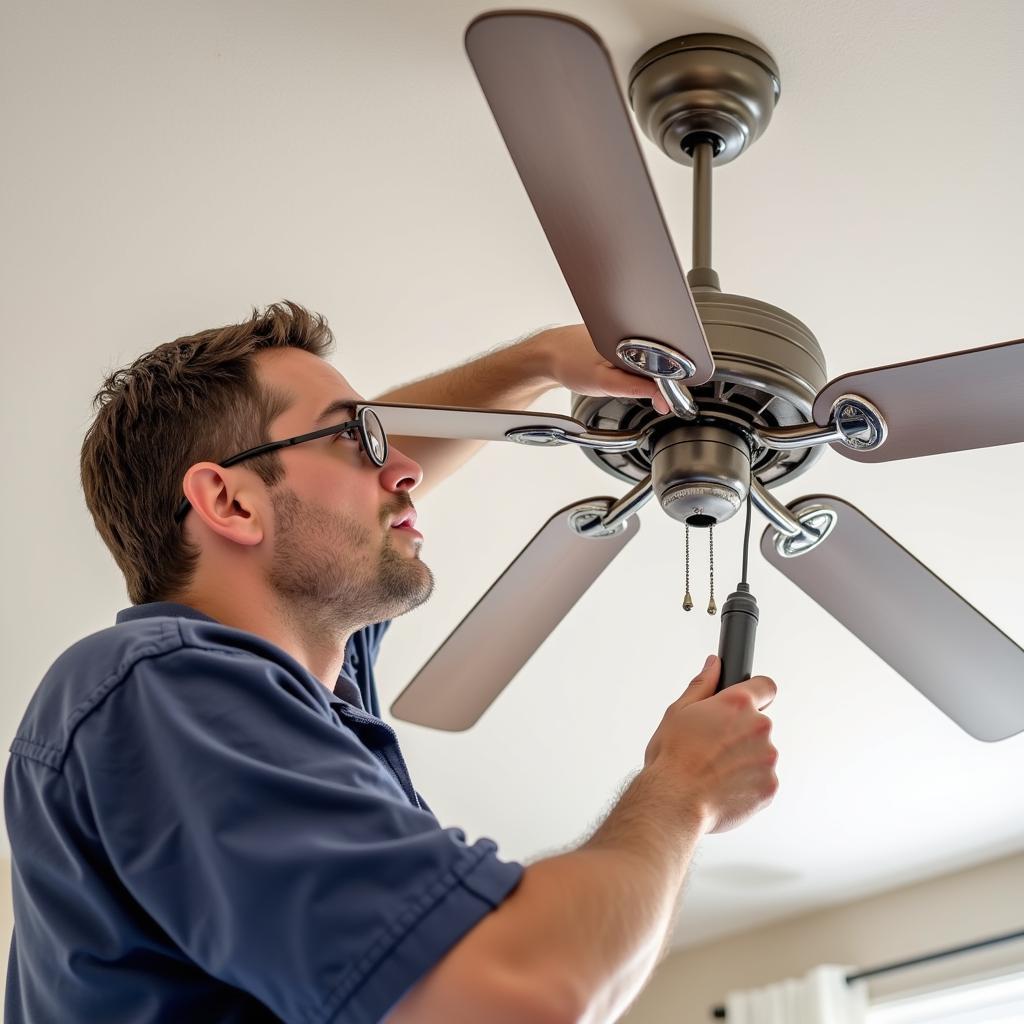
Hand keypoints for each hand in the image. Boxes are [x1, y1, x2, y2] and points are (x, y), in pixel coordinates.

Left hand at [535, 324, 671, 414]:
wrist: (550, 354)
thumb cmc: (570, 365)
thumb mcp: (605, 384)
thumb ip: (636, 389)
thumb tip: (663, 397)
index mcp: (633, 339)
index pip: (665, 365)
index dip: (667, 386)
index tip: (662, 401)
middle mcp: (632, 330)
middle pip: (659, 361)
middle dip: (654, 379)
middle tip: (629, 387)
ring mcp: (627, 330)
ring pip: (648, 358)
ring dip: (643, 372)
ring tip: (618, 374)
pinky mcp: (621, 333)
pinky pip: (637, 353)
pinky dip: (632, 365)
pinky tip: (617, 367)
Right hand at [643, 655, 779, 833]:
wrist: (675, 802)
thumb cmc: (672, 758)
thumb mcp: (678, 712)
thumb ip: (702, 685)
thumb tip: (713, 664)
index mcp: (737, 704)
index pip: (766, 686)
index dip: (757, 693)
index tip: (748, 703)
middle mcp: (759, 726)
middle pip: (758, 724)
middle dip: (741, 734)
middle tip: (713, 748)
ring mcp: (767, 758)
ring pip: (760, 754)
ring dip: (744, 760)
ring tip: (714, 772)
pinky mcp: (770, 786)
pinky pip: (762, 780)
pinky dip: (747, 784)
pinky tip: (723, 788)